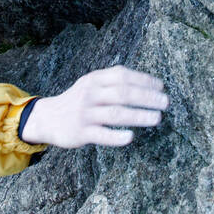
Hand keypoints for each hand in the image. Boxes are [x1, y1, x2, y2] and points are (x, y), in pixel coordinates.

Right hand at [21, 65, 168, 147]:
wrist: (48, 118)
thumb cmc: (78, 101)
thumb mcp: (91, 84)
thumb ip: (113, 81)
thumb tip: (146, 82)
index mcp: (95, 79)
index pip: (122, 76)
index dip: (144, 80)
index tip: (161, 87)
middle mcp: (90, 94)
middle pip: (123, 93)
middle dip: (147, 97)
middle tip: (165, 102)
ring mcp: (85, 113)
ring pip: (115, 113)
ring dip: (139, 115)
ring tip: (156, 118)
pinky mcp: (81, 132)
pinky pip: (101, 134)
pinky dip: (116, 136)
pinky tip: (131, 137)